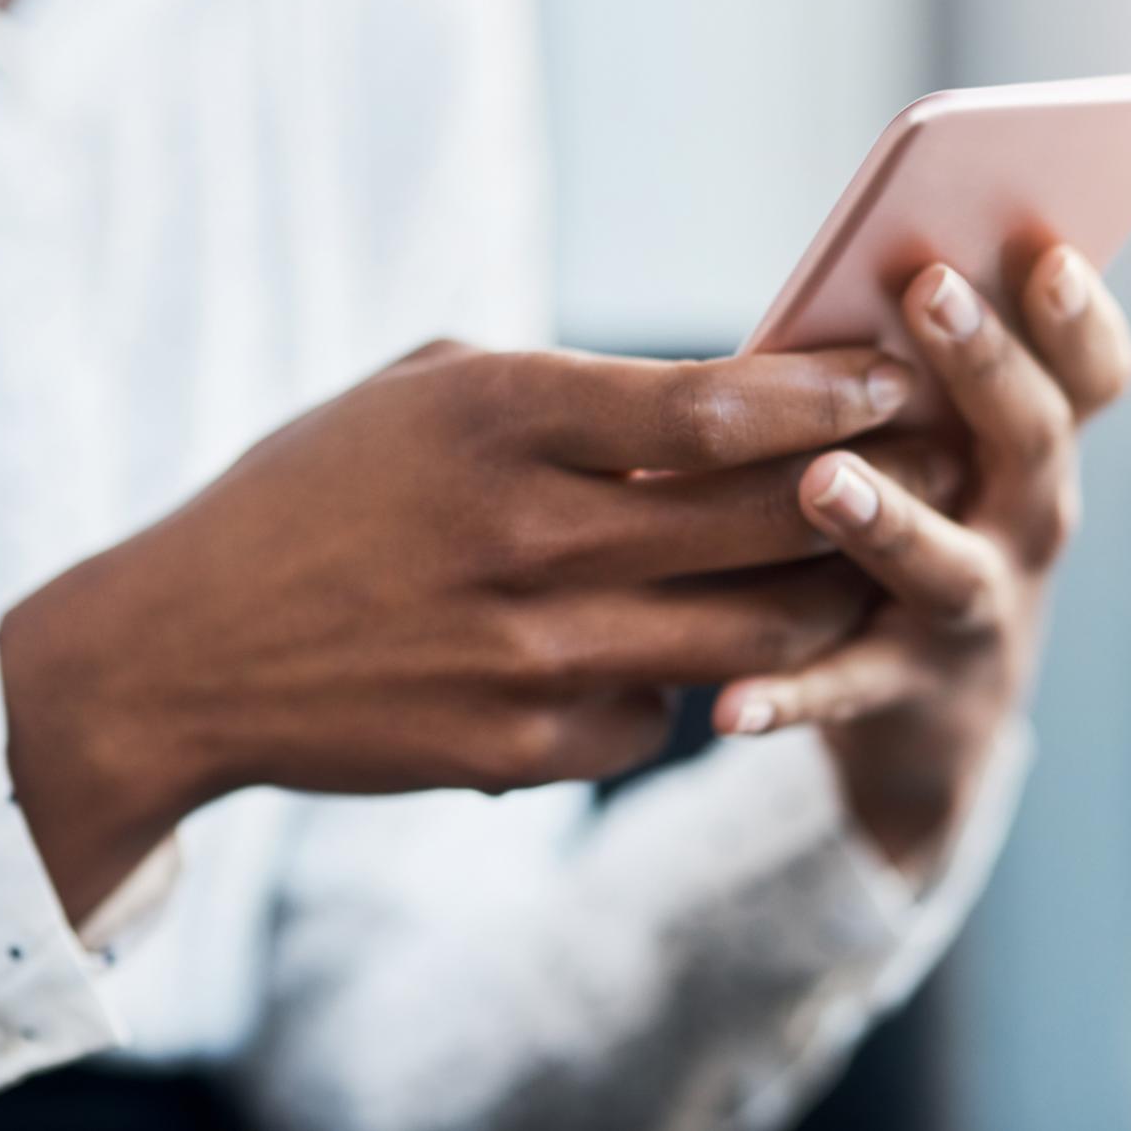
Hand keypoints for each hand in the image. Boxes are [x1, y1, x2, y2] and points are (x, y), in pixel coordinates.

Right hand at [0, 339, 930, 920]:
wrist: (190, 650)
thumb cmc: (320, 492)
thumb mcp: (428, 390)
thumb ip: (575, 389)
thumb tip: (732, 395)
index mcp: (500, 418)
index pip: (715, 406)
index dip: (827, 392)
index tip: (896, 379)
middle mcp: (528, 537)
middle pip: (765, 520)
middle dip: (876, 488)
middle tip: (940, 464)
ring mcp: (531, 657)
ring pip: (753, 636)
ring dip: (829, 597)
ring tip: (872, 562)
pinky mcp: (524, 751)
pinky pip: (667, 718)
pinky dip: (700, 684)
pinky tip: (702, 650)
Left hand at [710, 247, 1130, 878]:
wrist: (938, 721)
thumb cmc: (920, 524)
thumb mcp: (943, 448)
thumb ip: (913, 373)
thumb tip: (851, 262)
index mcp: (1034, 448)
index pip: (1093, 376)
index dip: (1081, 317)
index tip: (1051, 252)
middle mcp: (1027, 525)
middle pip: (1031, 442)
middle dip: (987, 364)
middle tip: (933, 290)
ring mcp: (975, 614)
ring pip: (946, 566)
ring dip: (888, 520)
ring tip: (822, 479)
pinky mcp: (904, 692)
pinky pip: (845, 691)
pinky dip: (791, 696)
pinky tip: (731, 703)